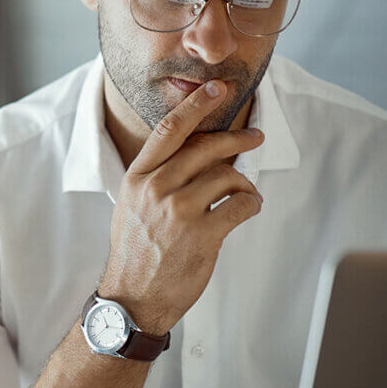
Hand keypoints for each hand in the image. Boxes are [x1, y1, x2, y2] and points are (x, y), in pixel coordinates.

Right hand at [99, 80, 264, 334]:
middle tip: (255, 137)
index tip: (215, 89)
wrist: (133, 298)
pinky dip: (251, 203)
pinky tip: (247, 209)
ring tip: (244, 193)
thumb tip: (194, 152)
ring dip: (244, 183)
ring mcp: (180, 211)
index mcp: (138, 178)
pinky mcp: (203, 234)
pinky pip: (241, 204)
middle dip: (237, 138)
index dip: (196, 105)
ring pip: (228, 176)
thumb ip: (156, 177)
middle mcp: (157, 188)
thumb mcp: (131, 205)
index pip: (169, 130)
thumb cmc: (135, 252)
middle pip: (206, 147)